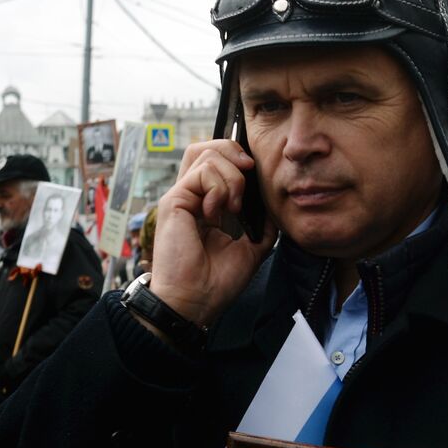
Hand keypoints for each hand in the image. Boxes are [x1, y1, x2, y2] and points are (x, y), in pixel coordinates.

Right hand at [148, 140, 275, 326]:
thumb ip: (262, 224)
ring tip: (232, 208)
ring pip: (206, 154)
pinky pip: (202, 173)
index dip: (237, 157)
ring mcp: (182, 196)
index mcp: (208, 204)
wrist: (197, 300)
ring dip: (231, 177)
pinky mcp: (174, 200)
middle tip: (248, 175)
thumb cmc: (217, 281)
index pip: (217, 160)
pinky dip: (219, 189)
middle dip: (234, 153)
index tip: (255, 173)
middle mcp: (193, 196)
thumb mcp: (252, 247)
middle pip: (206, 147)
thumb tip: (273, 203)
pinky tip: (217, 214)